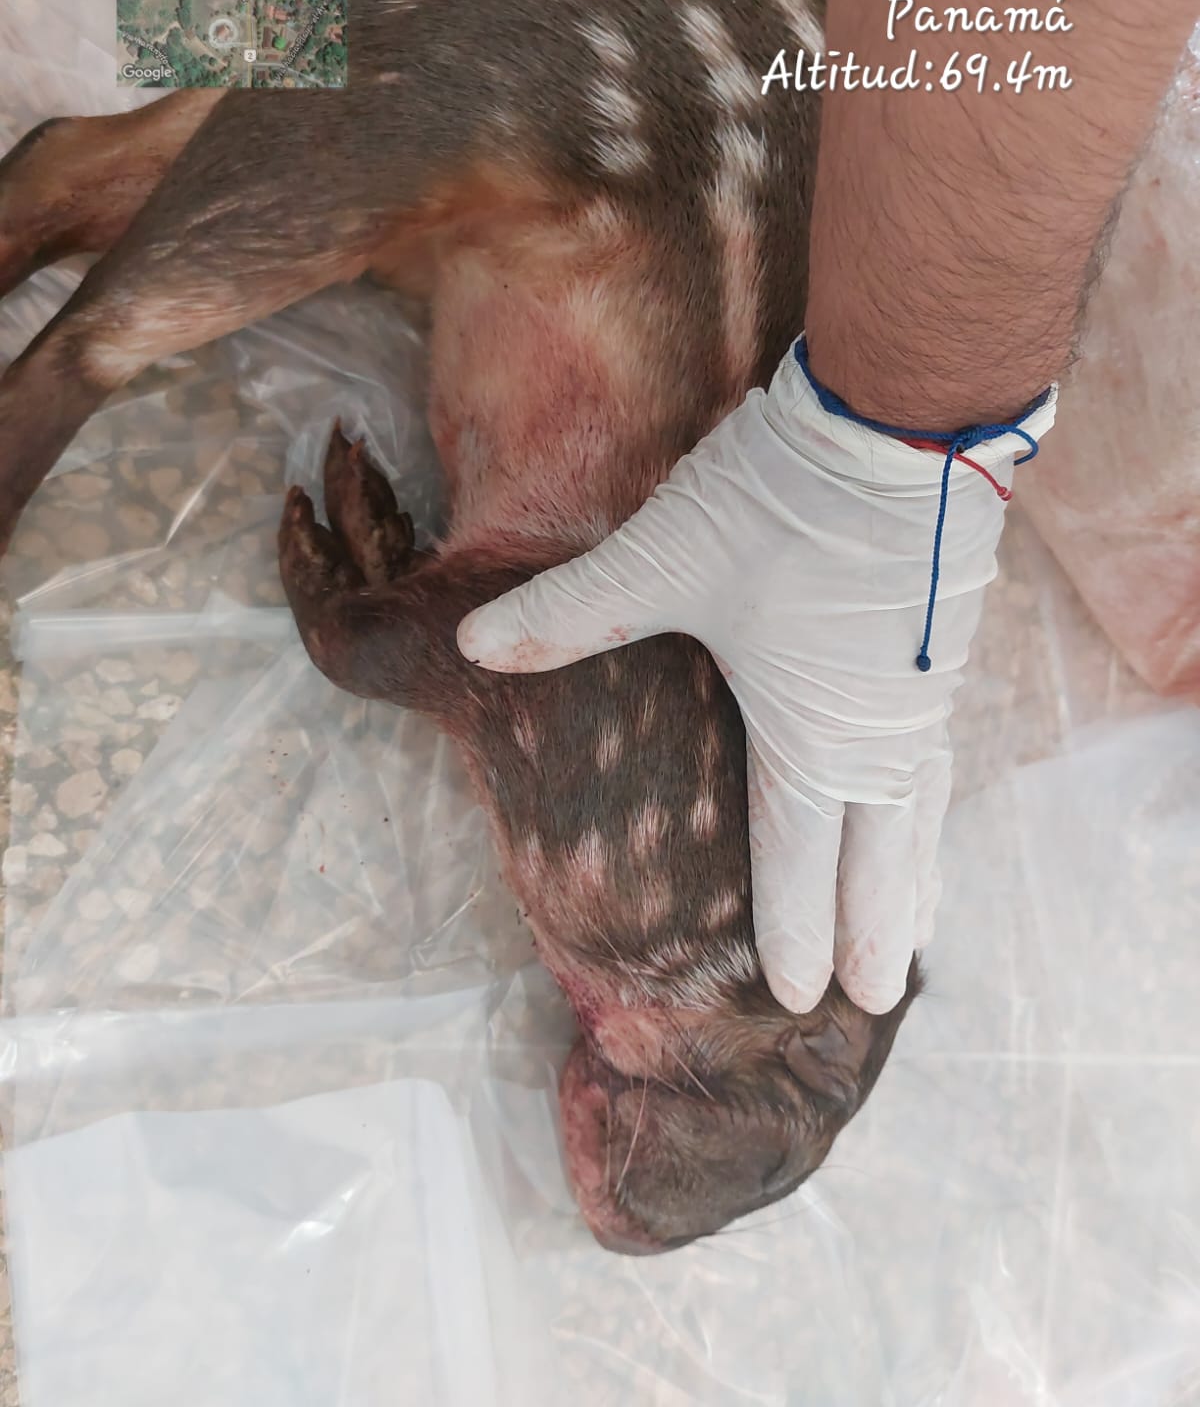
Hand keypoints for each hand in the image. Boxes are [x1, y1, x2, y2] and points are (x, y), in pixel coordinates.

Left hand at [457, 347, 1055, 1014]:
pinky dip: (932, 806)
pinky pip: (942, 758)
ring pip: (923, 813)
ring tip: (917, 928)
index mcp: (810, 740)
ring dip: (915, 877)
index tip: (795, 999)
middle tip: (875, 1000)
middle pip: (882, 861)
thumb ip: (568, 612)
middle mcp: (878, 737)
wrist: (903, 423)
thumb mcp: (665, 558)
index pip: (801, 867)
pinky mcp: (946, 648)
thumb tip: (475, 647)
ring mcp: (923, 695)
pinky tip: (927, 795)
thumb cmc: (784, 505)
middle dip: (874, 936)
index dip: (795, 936)